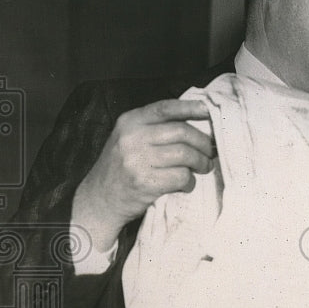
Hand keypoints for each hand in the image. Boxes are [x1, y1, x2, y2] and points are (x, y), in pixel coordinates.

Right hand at [73, 99, 214, 253]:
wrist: (99, 200)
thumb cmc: (121, 168)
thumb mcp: (129, 138)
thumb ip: (155, 128)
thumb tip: (198, 123)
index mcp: (130, 121)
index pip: (165, 108)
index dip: (190, 107)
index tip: (208, 111)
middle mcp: (132, 137)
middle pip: (182, 132)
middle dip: (203, 143)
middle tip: (210, 153)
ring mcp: (137, 160)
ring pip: (185, 154)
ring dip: (200, 163)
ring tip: (202, 168)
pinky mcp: (144, 182)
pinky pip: (181, 177)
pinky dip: (189, 182)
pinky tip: (185, 184)